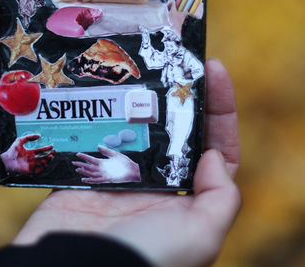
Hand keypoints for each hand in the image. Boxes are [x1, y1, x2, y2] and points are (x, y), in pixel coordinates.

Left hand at [1, 135, 54, 173]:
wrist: (6, 160)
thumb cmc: (12, 150)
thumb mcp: (20, 140)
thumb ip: (29, 137)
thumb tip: (39, 135)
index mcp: (30, 153)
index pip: (40, 151)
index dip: (46, 148)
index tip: (52, 146)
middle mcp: (32, 159)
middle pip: (43, 157)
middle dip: (49, 155)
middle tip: (54, 152)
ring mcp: (31, 165)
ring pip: (42, 163)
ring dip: (48, 160)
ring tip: (51, 156)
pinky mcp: (30, 170)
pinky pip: (39, 170)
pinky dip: (43, 167)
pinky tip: (45, 162)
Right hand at [13, 59, 240, 266]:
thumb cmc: (146, 256)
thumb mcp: (202, 236)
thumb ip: (221, 197)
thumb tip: (213, 156)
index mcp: (189, 200)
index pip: (216, 149)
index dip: (220, 110)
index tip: (213, 70)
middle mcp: (157, 189)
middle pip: (174, 131)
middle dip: (177, 95)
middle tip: (173, 58)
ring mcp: (119, 181)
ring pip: (134, 129)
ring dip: (137, 98)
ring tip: (139, 63)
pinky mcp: (83, 176)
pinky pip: (92, 138)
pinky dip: (96, 115)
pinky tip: (100, 88)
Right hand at [73, 146, 140, 183]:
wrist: (132, 171)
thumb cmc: (125, 162)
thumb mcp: (115, 154)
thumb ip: (106, 151)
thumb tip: (98, 146)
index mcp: (103, 162)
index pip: (91, 159)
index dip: (84, 157)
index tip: (78, 154)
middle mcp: (102, 169)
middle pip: (89, 167)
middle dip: (81, 165)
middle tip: (74, 162)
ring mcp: (104, 174)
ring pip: (91, 174)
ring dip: (84, 172)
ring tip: (77, 169)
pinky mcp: (107, 180)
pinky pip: (96, 180)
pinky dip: (90, 180)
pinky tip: (84, 179)